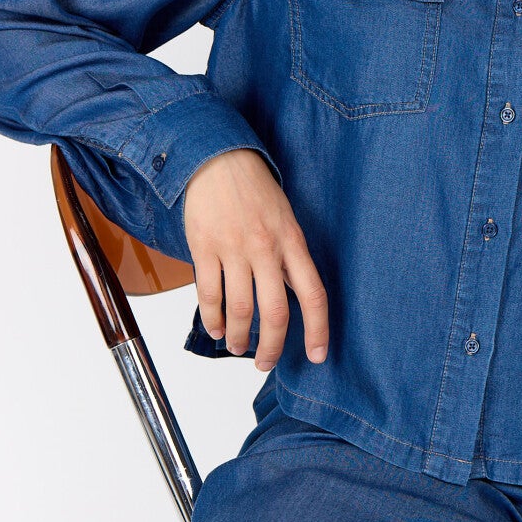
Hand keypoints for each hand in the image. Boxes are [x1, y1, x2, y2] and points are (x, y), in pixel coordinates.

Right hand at [182, 148, 328, 372]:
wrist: (217, 158)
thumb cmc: (254, 189)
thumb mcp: (285, 219)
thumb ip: (289, 257)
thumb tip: (289, 296)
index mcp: (292, 241)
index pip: (313, 294)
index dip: (318, 329)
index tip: (316, 356)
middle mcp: (266, 248)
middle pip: (274, 312)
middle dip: (271, 346)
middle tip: (265, 364)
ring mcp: (233, 248)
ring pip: (238, 309)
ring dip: (238, 336)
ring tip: (237, 347)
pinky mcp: (204, 247)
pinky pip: (209, 293)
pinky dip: (211, 318)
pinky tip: (214, 329)